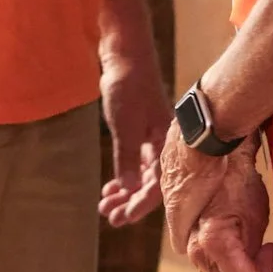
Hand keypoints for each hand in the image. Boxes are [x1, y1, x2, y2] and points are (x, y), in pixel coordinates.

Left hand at [98, 47, 170, 225]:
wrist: (124, 53)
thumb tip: (129, 189)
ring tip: (105, 205)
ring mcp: (152, 136)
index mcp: (167, 141)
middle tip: (110, 217)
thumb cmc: (128, 84)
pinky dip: (124, 175)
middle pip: (152, 183)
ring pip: (142, 174)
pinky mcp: (141, 130)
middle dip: (131, 202)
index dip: (141, 205)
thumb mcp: (125, 125)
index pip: (159, 184)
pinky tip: (111, 187)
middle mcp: (163, 142)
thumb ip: (127, 157)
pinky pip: (136, 162)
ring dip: (125, 191)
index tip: (122, 219)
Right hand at [187, 154, 272, 271]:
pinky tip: (239, 245)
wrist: (211, 155)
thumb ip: (252, 254)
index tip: (270, 247)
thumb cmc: (238, 180)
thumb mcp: (255, 217)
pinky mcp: (190, 247)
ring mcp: (191, 252)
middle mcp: (196, 253)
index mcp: (213, 245)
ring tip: (254, 251)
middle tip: (266, 257)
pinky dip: (229, 268)